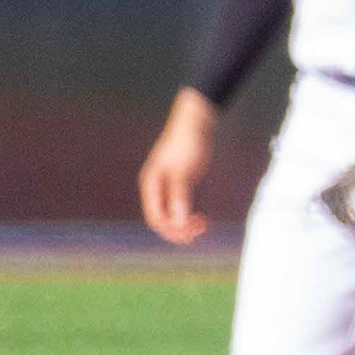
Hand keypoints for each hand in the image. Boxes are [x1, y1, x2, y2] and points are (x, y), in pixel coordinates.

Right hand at [137, 93, 218, 245]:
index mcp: (151, 185)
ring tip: (204, 224)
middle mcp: (155, 188)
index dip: (172, 230)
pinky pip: (179, 207)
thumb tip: (179, 222)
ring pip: (171, 215)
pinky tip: (202, 217)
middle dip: (179, 229)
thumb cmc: (188, 144)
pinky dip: (189, 215)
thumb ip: (179, 197)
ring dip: (185, 224)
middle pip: (162, 220)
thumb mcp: (184, 172)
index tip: (193, 231)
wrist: (196, 123)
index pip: (156, 218)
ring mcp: (166, 186)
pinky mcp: (178, 184)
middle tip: (202, 229)